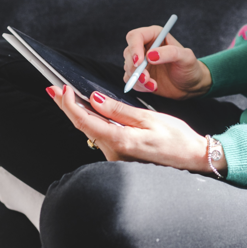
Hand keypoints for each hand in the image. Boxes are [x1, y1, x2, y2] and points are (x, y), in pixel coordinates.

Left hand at [47, 84, 226, 174]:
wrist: (193, 159)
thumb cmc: (176, 138)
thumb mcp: (149, 118)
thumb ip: (119, 110)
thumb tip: (94, 99)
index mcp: (120, 141)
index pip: (85, 121)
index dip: (69, 104)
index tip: (62, 88)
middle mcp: (114, 153)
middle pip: (83, 127)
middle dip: (67, 107)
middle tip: (53, 90)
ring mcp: (116, 158)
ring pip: (91, 132)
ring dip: (78, 114)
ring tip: (68, 97)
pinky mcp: (121, 158)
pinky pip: (101, 138)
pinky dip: (92, 123)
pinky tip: (89, 112)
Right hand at [123, 25, 211, 99]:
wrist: (190, 85)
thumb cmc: (190, 67)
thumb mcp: (186, 58)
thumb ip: (170, 53)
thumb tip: (150, 55)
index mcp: (155, 35)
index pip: (135, 36)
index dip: (134, 48)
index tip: (139, 62)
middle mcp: (145, 46)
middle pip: (128, 53)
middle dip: (135, 68)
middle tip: (146, 78)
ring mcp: (141, 61)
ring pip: (128, 68)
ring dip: (138, 79)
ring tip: (154, 85)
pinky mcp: (139, 75)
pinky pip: (130, 80)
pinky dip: (139, 86)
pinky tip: (152, 87)